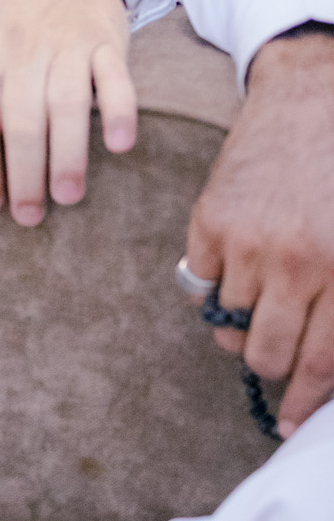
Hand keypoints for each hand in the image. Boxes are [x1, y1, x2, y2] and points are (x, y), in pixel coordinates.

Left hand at [0, 0, 135, 225]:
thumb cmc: (13, 21)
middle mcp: (23, 51)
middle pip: (21, 121)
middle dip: (24, 175)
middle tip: (30, 216)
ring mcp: (67, 45)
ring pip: (66, 106)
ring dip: (67, 156)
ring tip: (68, 196)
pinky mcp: (106, 41)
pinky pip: (115, 79)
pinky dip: (119, 113)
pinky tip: (119, 147)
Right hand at [185, 32, 333, 436]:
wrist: (315, 97)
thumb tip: (324, 366)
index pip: (319, 365)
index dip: (302, 402)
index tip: (288, 424)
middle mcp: (292, 264)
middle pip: (265, 353)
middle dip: (270, 362)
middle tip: (276, 348)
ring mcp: (246, 242)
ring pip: (227, 323)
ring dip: (241, 319)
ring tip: (258, 293)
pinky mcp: (209, 219)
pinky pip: (199, 282)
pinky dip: (214, 282)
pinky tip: (235, 260)